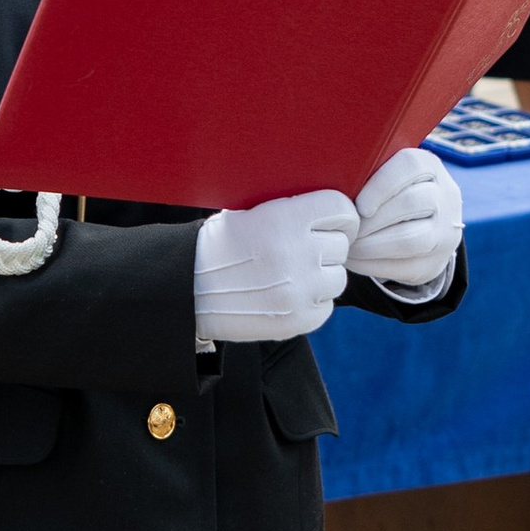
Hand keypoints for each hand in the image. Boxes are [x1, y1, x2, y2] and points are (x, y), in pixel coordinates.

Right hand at [193, 189, 356, 346]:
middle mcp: (297, 253)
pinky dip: (313, 302)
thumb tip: (331, 213)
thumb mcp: (249, 212)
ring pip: (338, 277)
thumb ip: (292, 212)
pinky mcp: (299, 319)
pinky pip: (327, 306)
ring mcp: (300, 290)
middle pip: (341, 245)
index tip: (329, 223)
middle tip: (298, 251)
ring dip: (321, 276)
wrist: (187, 290)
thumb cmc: (218, 246)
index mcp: (285, 219)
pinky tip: (287, 296)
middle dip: (324, 247)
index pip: (342, 210)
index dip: (338, 217)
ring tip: (292, 275)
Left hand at [347, 149, 462, 296]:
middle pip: (411, 203)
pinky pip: (404, 267)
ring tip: (347, 244)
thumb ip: (366, 172)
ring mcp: (445, 232)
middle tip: (345, 228)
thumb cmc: (387, 193)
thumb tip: (330, 178)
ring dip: (370, 245)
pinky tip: (353, 259)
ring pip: (409, 239)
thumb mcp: (384, 174)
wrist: (421, 226)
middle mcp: (445, 197)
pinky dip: (372, 265)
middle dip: (371, 219)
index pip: (410, 166)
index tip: (358, 205)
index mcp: (430, 166)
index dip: (381, 185)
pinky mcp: (435, 262)